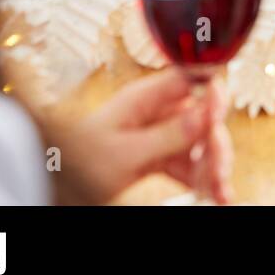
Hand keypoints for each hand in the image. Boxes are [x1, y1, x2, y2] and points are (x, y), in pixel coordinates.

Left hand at [60, 68, 234, 203]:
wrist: (54, 183)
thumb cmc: (77, 162)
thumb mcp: (123, 152)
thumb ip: (167, 135)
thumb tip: (205, 115)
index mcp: (145, 97)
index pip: (191, 79)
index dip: (212, 92)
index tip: (220, 115)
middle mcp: (157, 112)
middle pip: (203, 118)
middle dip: (215, 144)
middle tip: (220, 172)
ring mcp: (160, 134)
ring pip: (201, 144)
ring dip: (214, 166)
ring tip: (220, 192)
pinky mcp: (160, 157)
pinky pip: (190, 165)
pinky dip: (203, 179)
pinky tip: (215, 194)